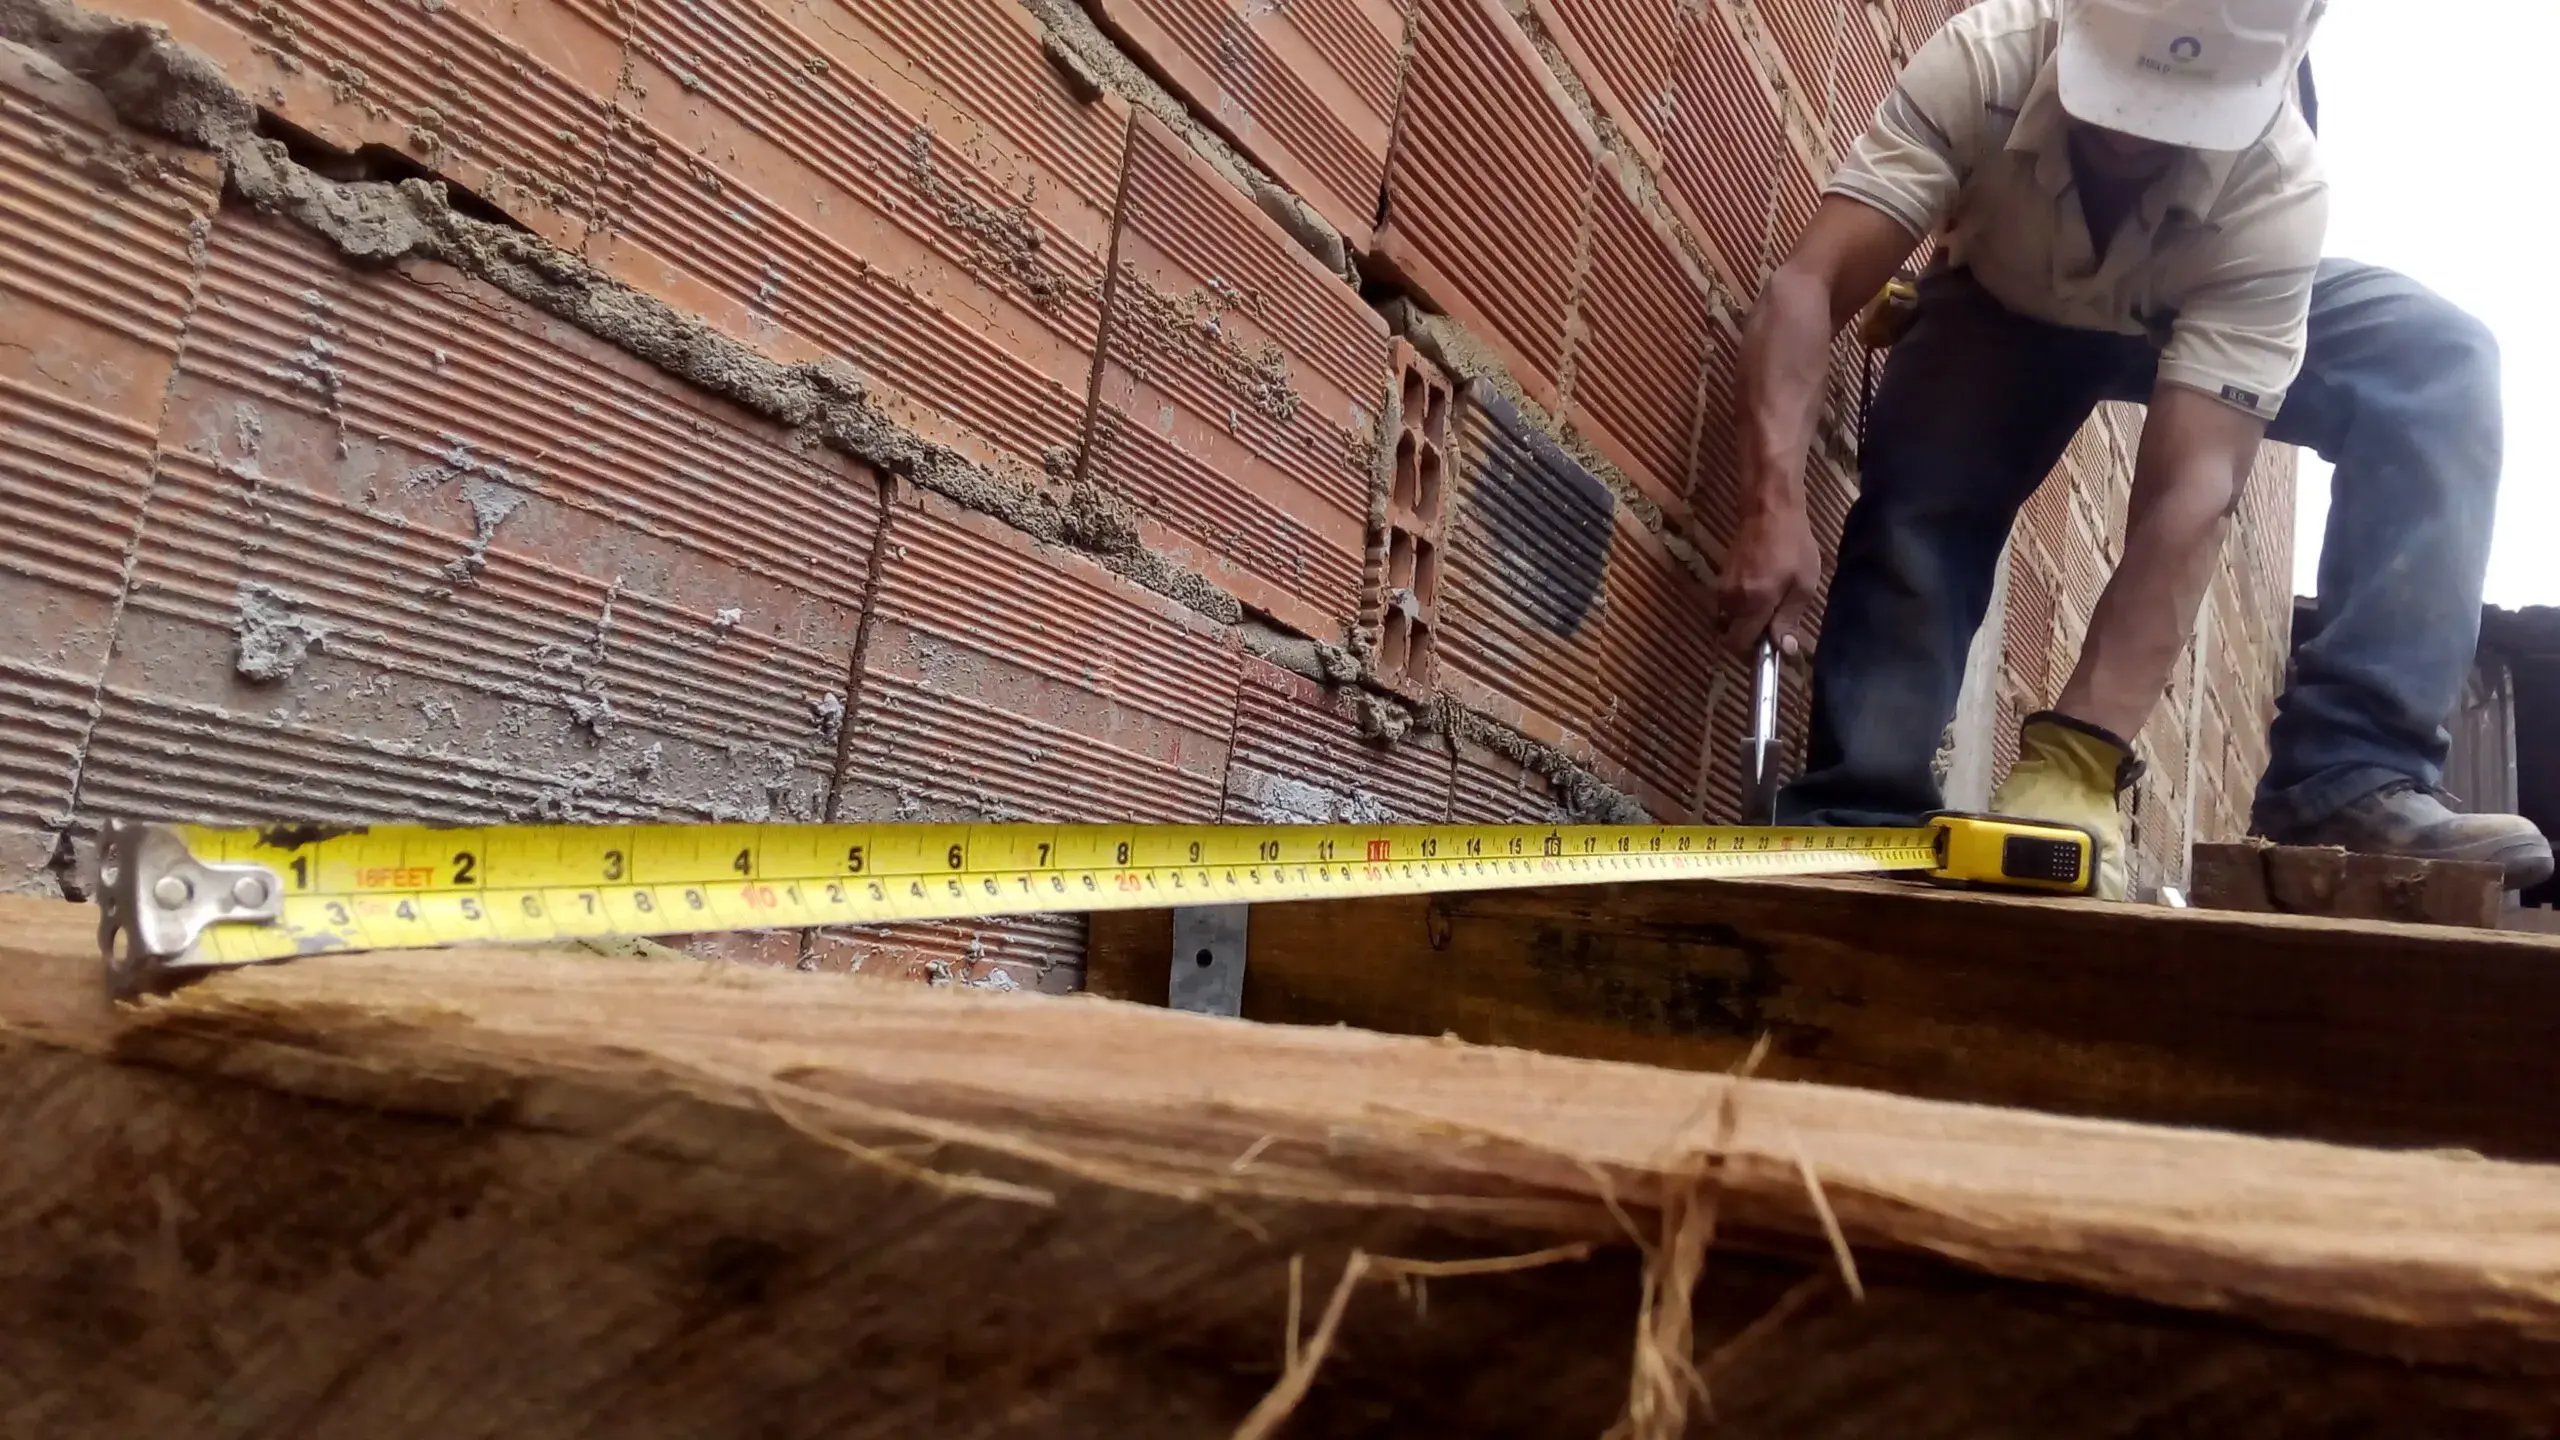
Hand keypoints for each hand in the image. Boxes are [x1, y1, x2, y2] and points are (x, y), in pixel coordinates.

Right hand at [1715, 500, 1821, 655]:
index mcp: (1753, 603)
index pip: (1739, 644)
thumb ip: (1789, 618)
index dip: (1754, 653)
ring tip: (1771, 603)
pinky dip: (1743, 605)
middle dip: (1750, 637)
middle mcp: (1731, 599)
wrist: (1769, 510)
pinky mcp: (1722, 577)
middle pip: (1732, 634)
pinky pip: (1729, 603)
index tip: (1771, 647)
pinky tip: (1762, 589)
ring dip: (1747, 620)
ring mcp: (1723, 587)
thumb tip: (1784, 649)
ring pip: (1730, 619)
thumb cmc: (1793, 545)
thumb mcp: (1804, 584)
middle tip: (1775, 624)